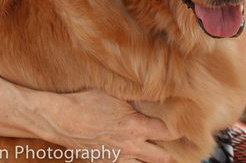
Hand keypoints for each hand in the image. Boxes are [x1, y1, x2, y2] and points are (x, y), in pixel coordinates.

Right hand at [35, 89, 177, 162]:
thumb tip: (160, 90)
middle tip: (180, 147)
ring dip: (156, 161)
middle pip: (163, 157)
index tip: (184, 126)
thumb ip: (139, 95)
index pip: (168, 133)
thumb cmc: (85, 103)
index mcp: (135, 127)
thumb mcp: (114, 93)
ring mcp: (119, 158)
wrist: (61, 120)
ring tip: (163, 156)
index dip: (178, 130)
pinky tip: (139, 158)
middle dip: (172, 152)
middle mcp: (130, 146)